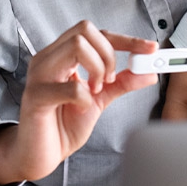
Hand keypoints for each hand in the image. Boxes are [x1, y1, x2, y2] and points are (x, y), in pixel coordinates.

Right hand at [0, 21, 156, 185]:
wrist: (39, 155)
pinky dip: (85, 97)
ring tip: (95, 92)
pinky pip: (70, 86)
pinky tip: (83, 107)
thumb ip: (121, 83)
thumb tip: (149, 71)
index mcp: (61, 55)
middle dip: (108, 54)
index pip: (95, 33)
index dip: (126, 39)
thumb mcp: (99, 100)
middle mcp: (48, 58)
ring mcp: (39, 75)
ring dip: (97, 69)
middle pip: (85, 30)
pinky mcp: (36, 96)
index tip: (150, 49)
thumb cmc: (62, 125)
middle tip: (108, 80)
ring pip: (76, 46)